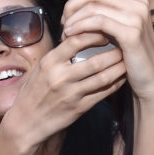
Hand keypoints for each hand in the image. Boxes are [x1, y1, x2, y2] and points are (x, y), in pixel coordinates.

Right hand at [1, 32, 127, 148]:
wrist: (25, 123)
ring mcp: (70, 94)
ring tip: (128, 60)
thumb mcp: (40, 69)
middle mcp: (60, 77)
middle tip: (126, 45)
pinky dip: (115, 85)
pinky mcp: (78, 109)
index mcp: (49, 63)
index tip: (106, 31)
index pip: (75, 41)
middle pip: (95, 61)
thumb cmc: (33, 92)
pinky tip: (121, 78)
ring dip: (119, 68)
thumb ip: (59, 55)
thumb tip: (80, 37)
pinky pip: (102, 94)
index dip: (94, 34)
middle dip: (114, 52)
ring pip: (102, 78)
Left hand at [56, 0, 153, 105]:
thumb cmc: (133, 57)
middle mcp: (138, 4)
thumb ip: (117, 7)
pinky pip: (98, 22)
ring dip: (75, 18)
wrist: (148, 80)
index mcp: (136, 0)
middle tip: (64, 20)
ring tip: (66, 31)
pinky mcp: (131, 32)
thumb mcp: (123, 28)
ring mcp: (136, 17)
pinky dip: (81, 26)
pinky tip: (72, 34)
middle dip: (73, 4)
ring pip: (94, 7)